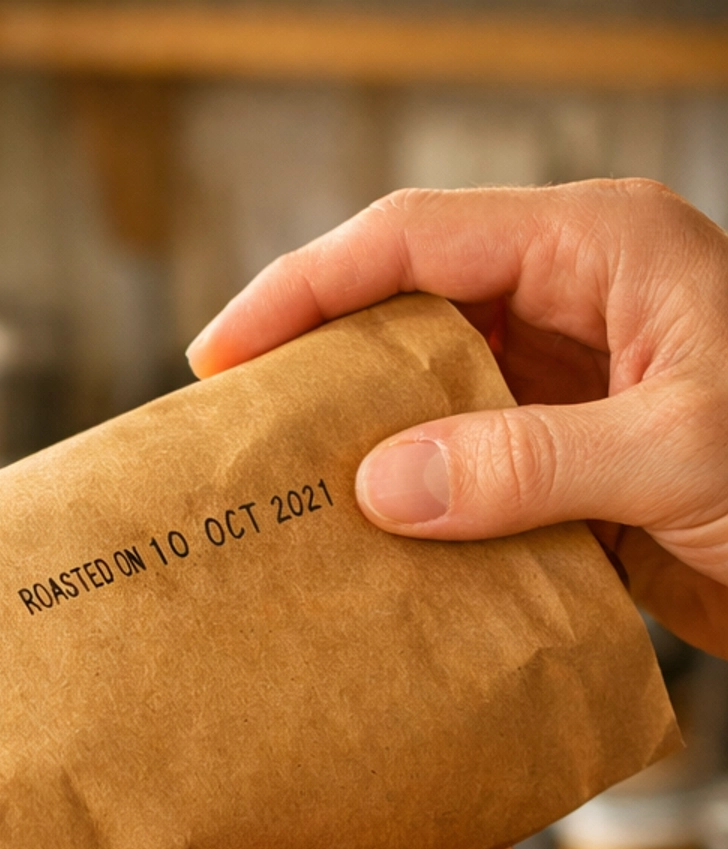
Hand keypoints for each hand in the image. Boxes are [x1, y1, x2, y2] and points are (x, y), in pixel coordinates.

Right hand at [186, 179, 727, 657]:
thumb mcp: (676, 454)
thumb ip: (525, 463)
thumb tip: (380, 485)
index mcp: (602, 250)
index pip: (417, 241)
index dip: (306, 290)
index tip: (221, 356)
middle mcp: (580, 304)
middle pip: (411, 311)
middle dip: (320, 366)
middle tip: (235, 436)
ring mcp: (578, 387)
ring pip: (434, 399)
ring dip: (366, 450)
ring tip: (283, 505)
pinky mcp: (580, 468)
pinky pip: (472, 476)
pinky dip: (419, 515)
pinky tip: (370, 559)